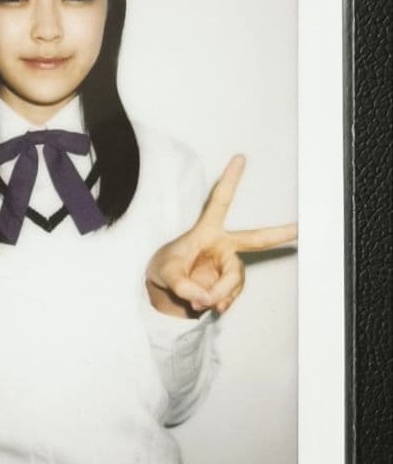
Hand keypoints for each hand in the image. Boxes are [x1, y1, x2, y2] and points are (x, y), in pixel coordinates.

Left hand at [146, 155, 296, 317]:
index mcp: (206, 231)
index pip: (219, 203)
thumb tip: (207, 298)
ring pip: (234, 281)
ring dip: (219, 294)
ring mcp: (228, 266)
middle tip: (298, 229)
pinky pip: (230, 296)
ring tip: (199, 301)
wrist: (167, 291)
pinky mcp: (229, 284)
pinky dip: (219, 303)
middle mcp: (223, 246)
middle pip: (254, 240)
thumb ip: (183, 286)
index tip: (240, 158)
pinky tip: (208, 306)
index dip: (230, 181)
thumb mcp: (164, 273)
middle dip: (278, 234)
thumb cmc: (164, 268)